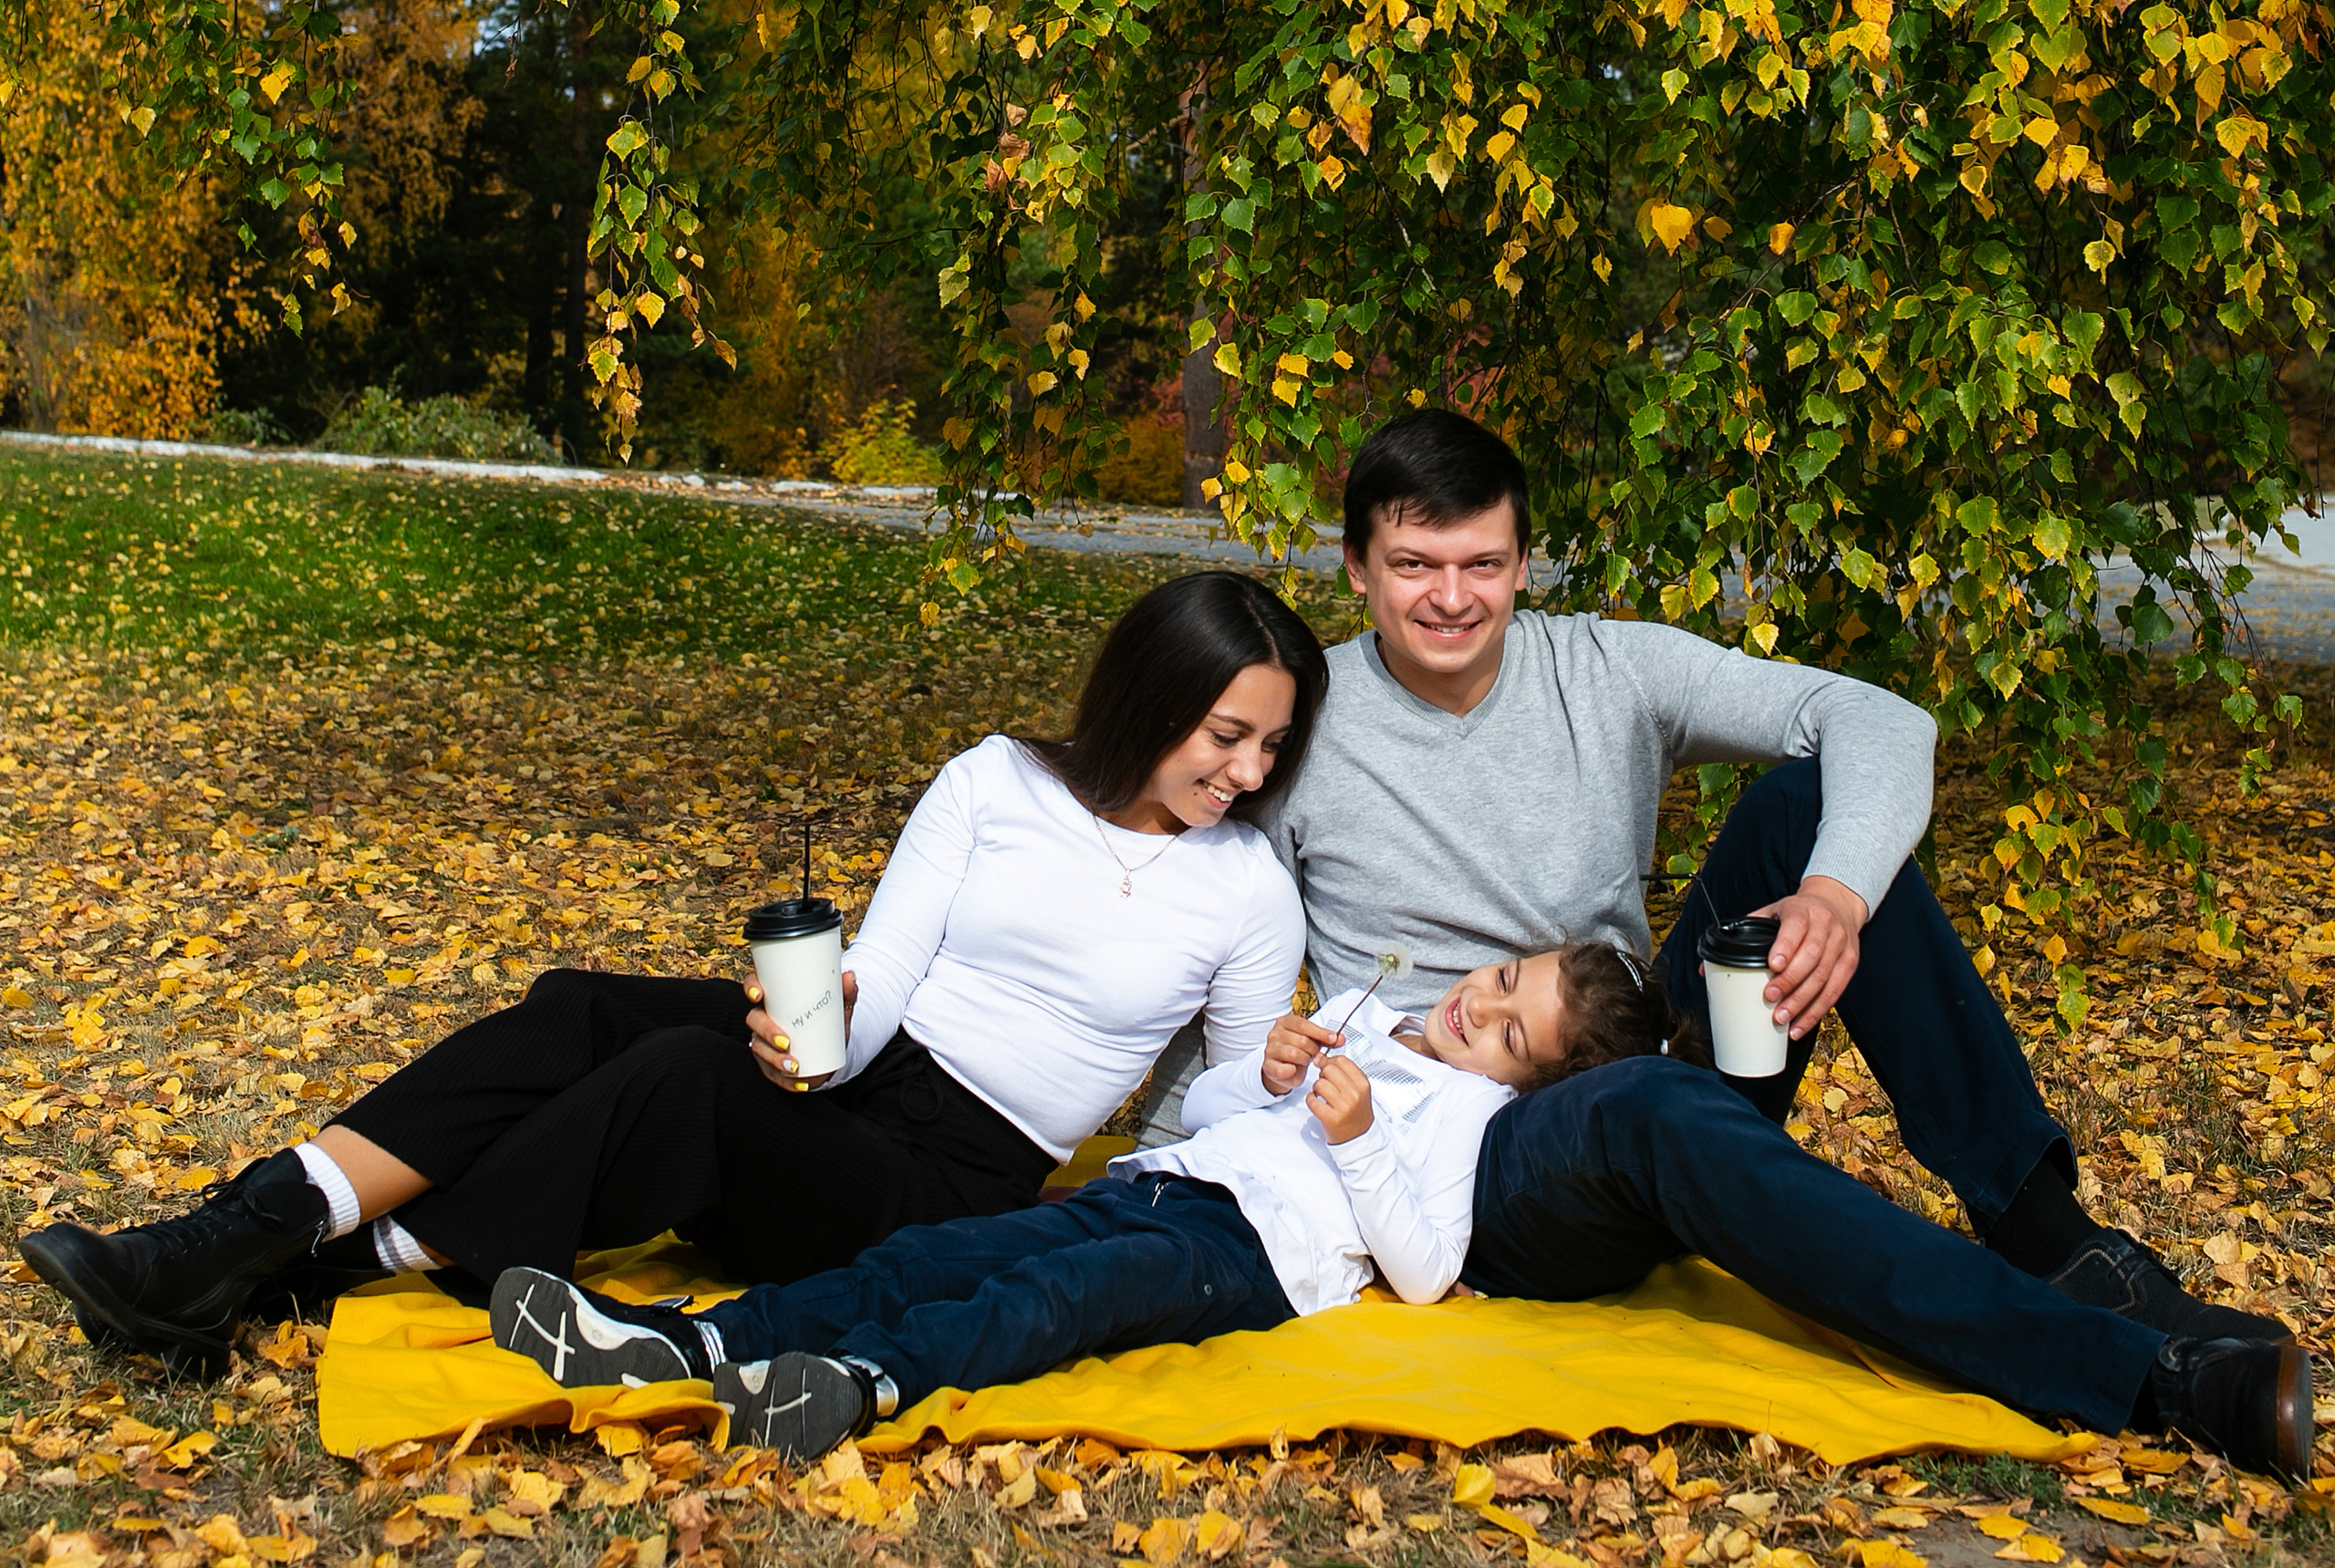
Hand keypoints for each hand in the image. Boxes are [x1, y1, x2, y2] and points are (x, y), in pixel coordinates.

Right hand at [744, 970, 858, 1090]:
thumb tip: (849, 977)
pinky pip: (771, 1073)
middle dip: (767, 1032)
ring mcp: (764, 1042)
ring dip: (774, 1059)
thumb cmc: (828, 1022)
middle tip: (785, 1042)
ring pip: (759, 1048)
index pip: (755, 986)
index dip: (751, 987)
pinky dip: (786, 1080)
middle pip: (754, 1020)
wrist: (832, 1050)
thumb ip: (845, 993)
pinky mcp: (770, 1063)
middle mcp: (765, 1018)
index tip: (758, 994)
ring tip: (794, 1065)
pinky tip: (799, 1083)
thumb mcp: (839, 1008)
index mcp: (776, 999)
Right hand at [1263, 1011, 1339, 1094]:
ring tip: (1305, 1061)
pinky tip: (1295, 1069)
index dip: (1320, 1033)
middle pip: (1302, 1040)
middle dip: (1313, 1050)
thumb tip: (1340, 1039)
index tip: (1333, 1039)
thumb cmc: (1297, 1051)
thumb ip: (1325, 1039)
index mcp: (1285, 1022)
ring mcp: (1270, 1050)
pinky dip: (1293, 1071)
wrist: (1283, 1070)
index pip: (1304, 1025)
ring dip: (1305, 1060)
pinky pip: (1284, 1069)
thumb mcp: (1311, 1041)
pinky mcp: (1268, 1066)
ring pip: (1295, 1054)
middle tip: (1315, 1054)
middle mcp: (1275, 1034)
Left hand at [1307, 1055, 1372, 1143]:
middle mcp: (1355, 1094)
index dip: (1330, 1061)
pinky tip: (1317, 1103)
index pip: (1342, 1060)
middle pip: (1329, 1069)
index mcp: (1363, 1084)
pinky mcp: (1331, 1119)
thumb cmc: (1356, 1112)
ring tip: (1322, 1095)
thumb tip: (1320, 1056)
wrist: (1358, 1138)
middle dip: (1323, 1074)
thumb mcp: (1358, 1089)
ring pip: (1319, 1084)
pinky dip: (1311, 1100)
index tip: (1327, 1067)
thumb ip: (1343, 1072)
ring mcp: (1343, 1107)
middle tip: (1326, 1083)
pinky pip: (1312, 1100)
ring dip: (1316, 1088)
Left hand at [1747, 876, 1865, 1039]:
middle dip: (1790, 981)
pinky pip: (1835, 992)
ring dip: (1802, 1002)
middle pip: (1811, 958)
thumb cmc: (1797, 912)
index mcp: (1802, 911)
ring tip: (1781, 1018)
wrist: (1837, 904)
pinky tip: (1800, 1025)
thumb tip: (1706, 967)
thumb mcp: (1771, 912)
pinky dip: (1816, 1012)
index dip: (1785, 947)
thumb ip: (1743, 934)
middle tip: (1770, 998)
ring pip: (1824, 978)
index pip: (1796, 927)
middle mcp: (1826, 927)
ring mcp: (1841, 946)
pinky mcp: (1849, 963)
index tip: (1772, 965)